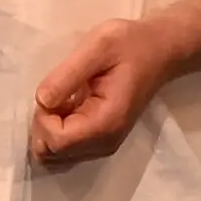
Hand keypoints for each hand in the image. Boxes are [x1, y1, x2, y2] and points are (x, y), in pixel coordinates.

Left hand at [28, 14, 166, 160]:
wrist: (159, 51)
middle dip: (42, 125)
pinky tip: (68, 106)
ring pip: (56, 156)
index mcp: (105, 122)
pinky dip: (57, 131)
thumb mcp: (97, 47)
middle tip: (56, 94)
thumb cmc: (129, 44)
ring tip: (63, 99)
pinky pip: (66, 150)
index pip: (56, 142)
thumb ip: (67, 75)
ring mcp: (103, 146)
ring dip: (48, 129)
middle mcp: (105, 143)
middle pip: (52, 154)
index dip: (42, 118)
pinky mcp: (101, 141)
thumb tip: (41, 101)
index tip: (53, 91)